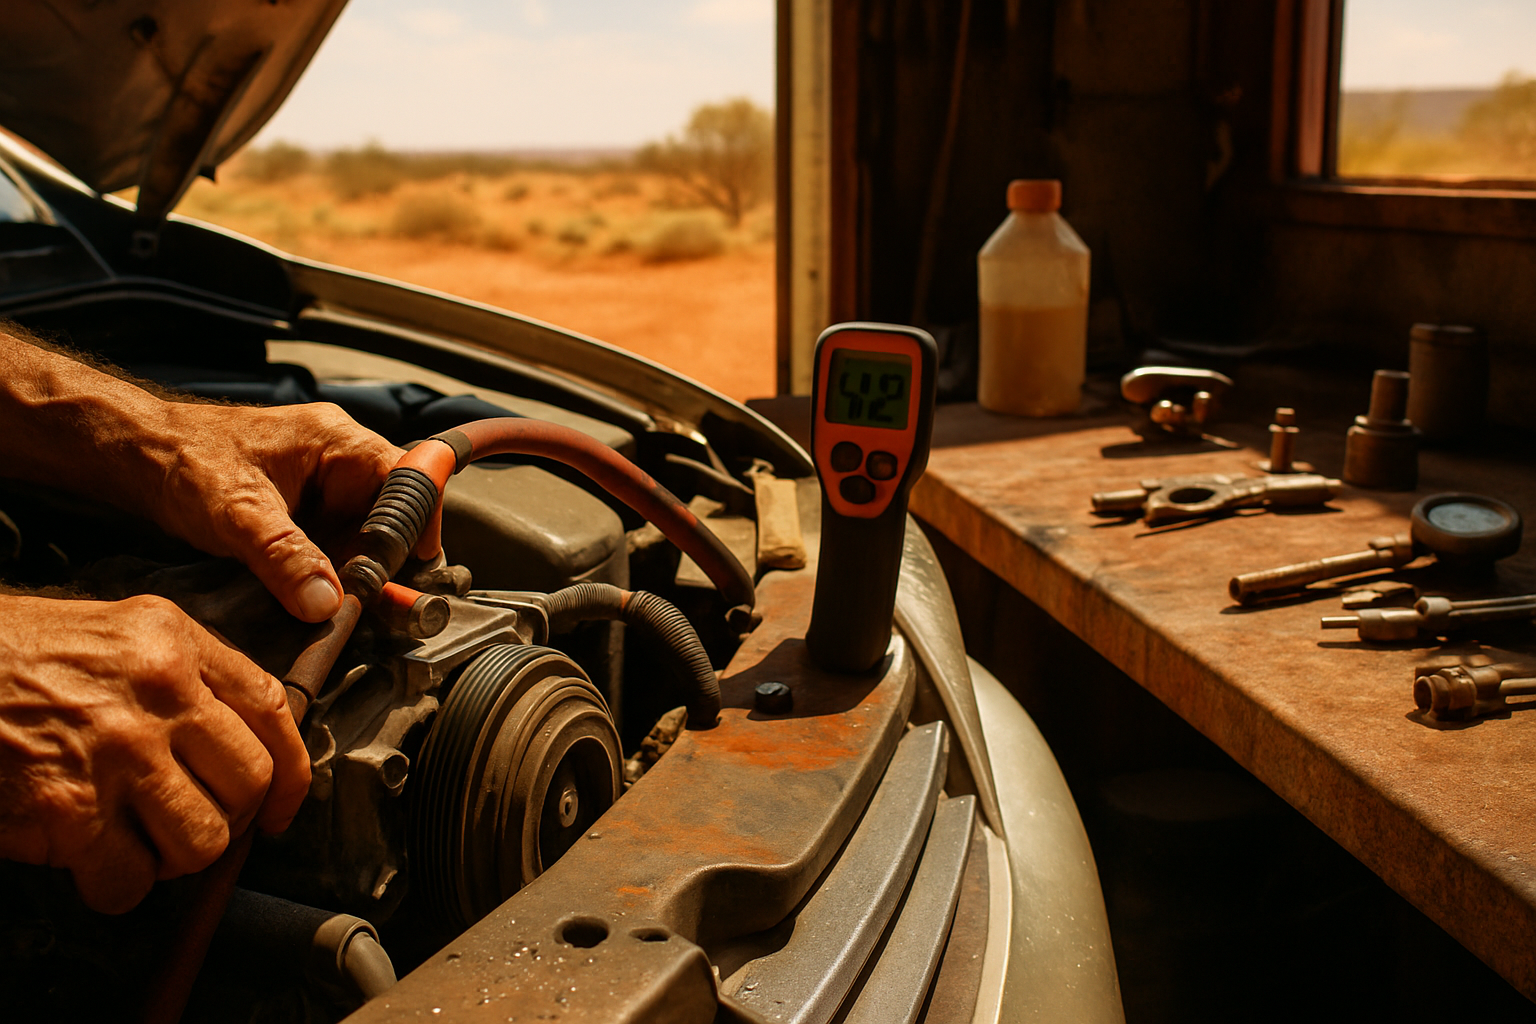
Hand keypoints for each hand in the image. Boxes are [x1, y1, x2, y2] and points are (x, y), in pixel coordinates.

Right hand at [0, 594, 309, 912]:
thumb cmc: (19, 657)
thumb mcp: (119, 633)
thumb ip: (186, 675)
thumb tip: (241, 742)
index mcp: (175, 641)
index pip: (271, 709)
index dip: (291, 772)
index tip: (282, 807)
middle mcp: (160, 690)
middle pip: (250, 782)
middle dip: (230, 819)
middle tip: (192, 823)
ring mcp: (118, 750)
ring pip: (203, 840)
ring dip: (175, 857)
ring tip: (139, 840)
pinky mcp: (69, 808)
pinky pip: (131, 880)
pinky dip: (117, 886)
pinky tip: (93, 862)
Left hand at [144, 402, 401, 621]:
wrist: (135, 458)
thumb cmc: (182, 461)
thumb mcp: (237, 513)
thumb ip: (284, 557)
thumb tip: (326, 603)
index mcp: (337, 441)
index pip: (409, 480)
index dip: (418, 526)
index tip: (413, 571)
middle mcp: (340, 461)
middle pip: (392, 516)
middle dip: (387, 561)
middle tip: (381, 603)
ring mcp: (324, 489)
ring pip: (366, 536)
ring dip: (359, 572)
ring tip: (349, 605)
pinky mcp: (305, 514)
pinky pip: (337, 546)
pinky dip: (334, 574)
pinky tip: (323, 597)